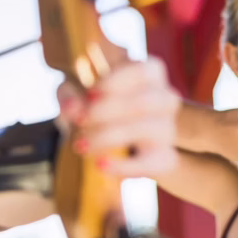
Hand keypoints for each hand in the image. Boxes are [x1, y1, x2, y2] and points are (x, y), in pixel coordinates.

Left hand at [56, 58, 179, 176]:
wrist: (103, 140)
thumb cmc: (91, 103)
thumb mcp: (75, 92)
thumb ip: (70, 95)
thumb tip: (72, 108)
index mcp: (149, 72)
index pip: (141, 71)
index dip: (115, 82)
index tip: (90, 94)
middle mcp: (164, 97)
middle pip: (144, 102)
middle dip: (107, 112)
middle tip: (80, 121)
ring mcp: (167, 129)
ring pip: (147, 130)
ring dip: (109, 137)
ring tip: (80, 145)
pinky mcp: (165, 158)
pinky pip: (153, 163)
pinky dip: (125, 166)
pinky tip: (101, 164)